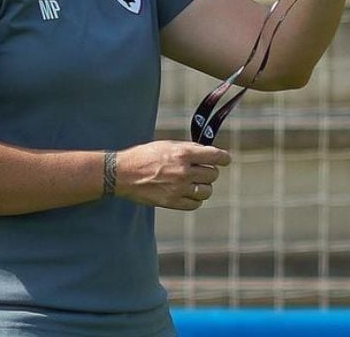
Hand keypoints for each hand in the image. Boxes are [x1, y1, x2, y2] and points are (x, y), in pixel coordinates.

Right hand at [115, 141, 230, 210]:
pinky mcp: (172, 202)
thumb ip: (188, 149)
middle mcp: (183, 171)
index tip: (226, 159)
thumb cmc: (144, 156)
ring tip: (194, 183)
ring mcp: (178, 188)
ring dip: (204, 186)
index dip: (224, 158)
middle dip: (210, 171)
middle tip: (202, 170)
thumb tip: (207, 152)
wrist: (123, 173)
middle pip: (213, 174)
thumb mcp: (166, 145)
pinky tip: (188, 193)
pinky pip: (195, 204)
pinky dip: (195, 199)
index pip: (215, 156)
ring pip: (207, 191)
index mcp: (182, 153)